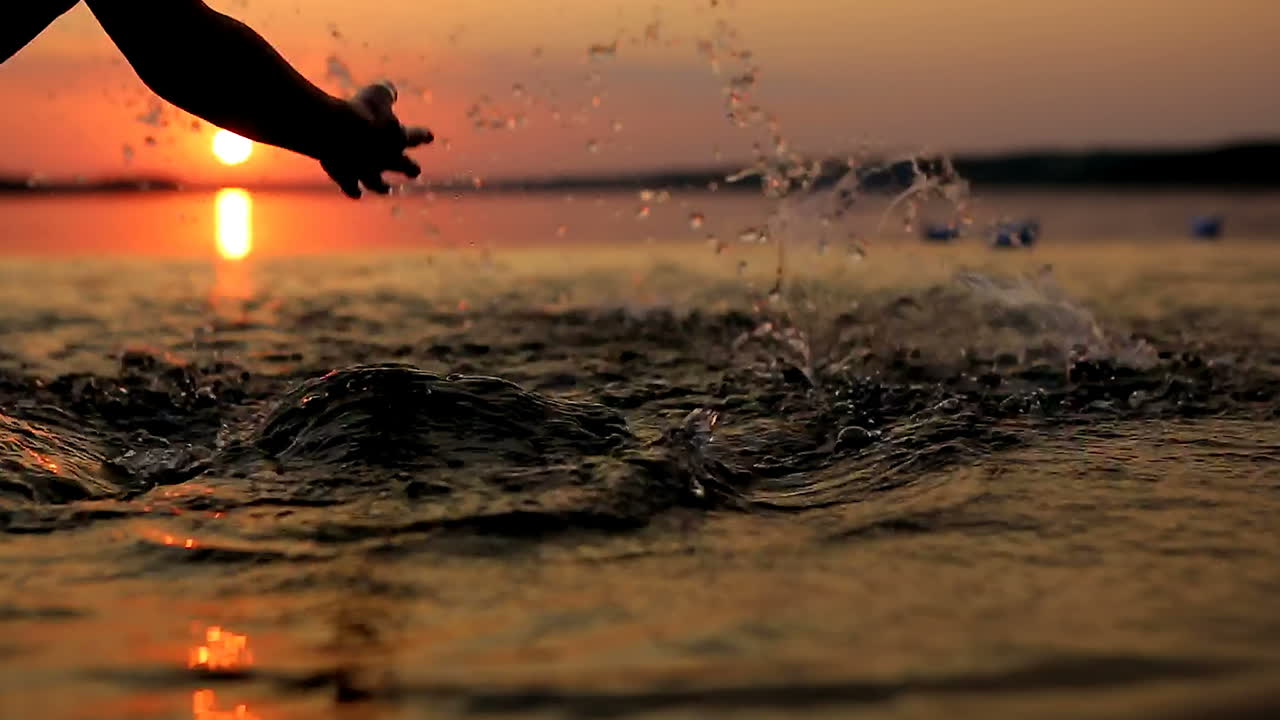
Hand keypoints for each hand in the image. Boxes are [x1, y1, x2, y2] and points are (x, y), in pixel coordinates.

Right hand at [319, 82, 432, 198]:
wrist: (337, 132)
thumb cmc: (360, 109)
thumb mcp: (376, 94)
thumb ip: (387, 94)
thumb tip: (392, 91)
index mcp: (398, 138)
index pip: (415, 136)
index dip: (422, 134)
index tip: (430, 136)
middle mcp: (387, 159)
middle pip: (403, 165)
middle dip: (410, 168)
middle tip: (416, 171)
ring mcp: (367, 171)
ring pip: (378, 183)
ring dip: (383, 187)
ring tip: (387, 189)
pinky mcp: (347, 177)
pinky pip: (352, 188)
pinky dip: (354, 191)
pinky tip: (356, 194)